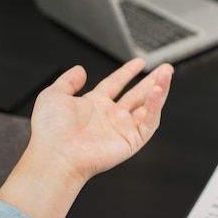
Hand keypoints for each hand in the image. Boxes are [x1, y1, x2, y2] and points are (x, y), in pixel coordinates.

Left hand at [0, 58, 172, 217]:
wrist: (57, 155)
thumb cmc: (51, 131)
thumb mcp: (53, 95)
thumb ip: (67, 80)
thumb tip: (79, 70)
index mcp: (94, 105)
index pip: (116, 84)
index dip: (128, 72)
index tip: (139, 63)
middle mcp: (110, 116)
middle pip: (137, 94)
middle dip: (152, 81)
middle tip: (165, 69)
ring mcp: (122, 128)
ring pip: (148, 106)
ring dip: (160, 90)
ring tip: (166, 75)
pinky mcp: (132, 140)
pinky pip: (149, 121)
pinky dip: (156, 106)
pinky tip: (158, 92)